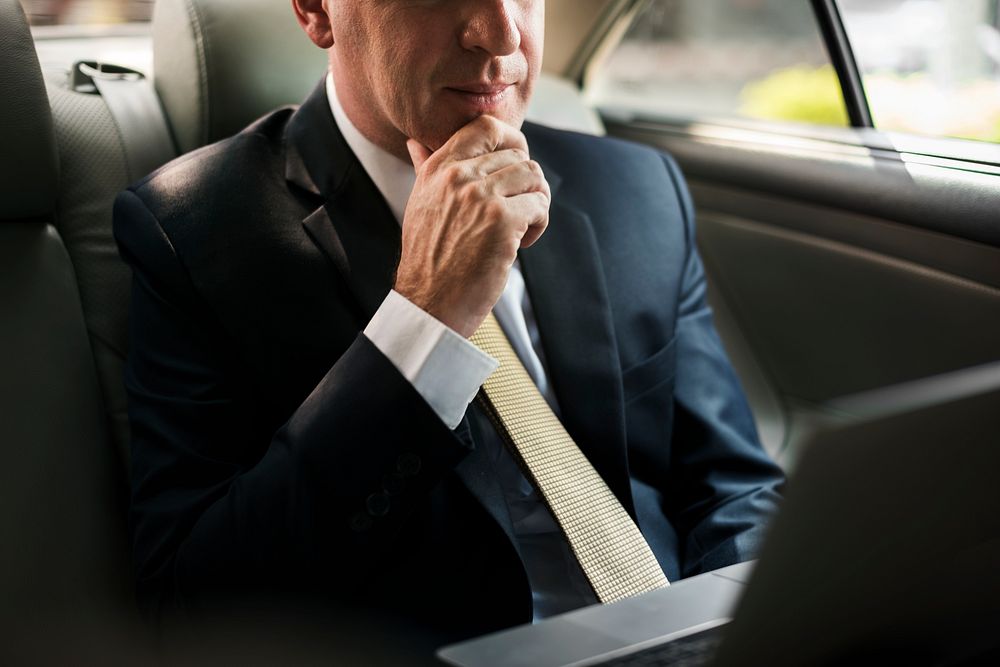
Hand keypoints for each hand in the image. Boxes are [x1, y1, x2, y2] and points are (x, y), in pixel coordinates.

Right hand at [395, 115, 549, 337]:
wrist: (429, 301)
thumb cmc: (429, 259)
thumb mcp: (420, 204)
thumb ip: (426, 169)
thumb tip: (417, 142)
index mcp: (438, 168)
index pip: (485, 126)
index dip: (512, 140)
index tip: (516, 163)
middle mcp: (458, 176)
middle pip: (517, 154)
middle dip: (526, 184)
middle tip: (517, 212)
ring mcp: (481, 196)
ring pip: (534, 176)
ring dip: (536, 202)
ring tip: (522, 227)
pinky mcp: (502, 221)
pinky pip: (540, 206)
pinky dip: (539, 225)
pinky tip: (522, 243)